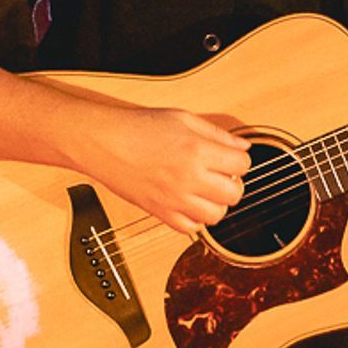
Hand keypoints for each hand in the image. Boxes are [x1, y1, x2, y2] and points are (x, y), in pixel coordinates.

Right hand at [67, 105, 251, 234]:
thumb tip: (243, 146)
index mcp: (197, 150)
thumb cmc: (139, 127)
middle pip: (234, 193)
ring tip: (206, 189)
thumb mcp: (183, 119)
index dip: (240, 160)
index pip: (242, 164)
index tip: (231, 157)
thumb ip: (217, 134)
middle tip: (221, 174)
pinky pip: (190, 228)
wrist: (104, 143)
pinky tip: (190, 202)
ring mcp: (174, 199)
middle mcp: (189, 178)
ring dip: (217, 203)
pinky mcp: (160, 213)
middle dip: (234, 183)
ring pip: (216, 215)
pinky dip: (196, 219)